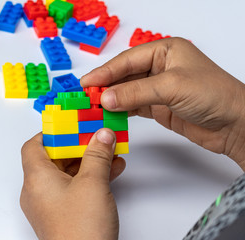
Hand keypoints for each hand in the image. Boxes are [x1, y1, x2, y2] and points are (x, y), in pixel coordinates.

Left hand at [20, 129, 124, 239]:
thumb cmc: (79, 231)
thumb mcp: (93, 183)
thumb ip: (97, 155)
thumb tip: (101, 136)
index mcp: (37, 179)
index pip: (34, 145)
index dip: (51, 132)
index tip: (70, 123)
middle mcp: (38, 191)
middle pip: (53, 157)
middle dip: (78, 145)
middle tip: (94, 136)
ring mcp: (49, 204)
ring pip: (66, 173)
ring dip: (88, 161)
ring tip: (108, 152)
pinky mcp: (62, 214)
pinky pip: (73, 188)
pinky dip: (89, 177)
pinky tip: (111, 171)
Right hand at [81, 37, 244, 170]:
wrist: (234, 124)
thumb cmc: (213, 95)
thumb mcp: (171, 87)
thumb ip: (135, 92)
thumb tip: (106, 98)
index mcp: (164, 50)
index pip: (127, 60)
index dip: (105, 72)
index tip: (87, 83)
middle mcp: (159, 67)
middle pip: (124, 75)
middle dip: (105, 86)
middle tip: (86, 97)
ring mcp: (158, 88)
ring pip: (127, 91)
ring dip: (110, 99)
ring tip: (93, 107)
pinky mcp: (158, 107)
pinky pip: (133, 106)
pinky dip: (120, 111)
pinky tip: (109, 114)